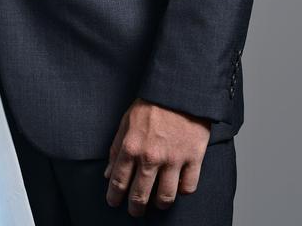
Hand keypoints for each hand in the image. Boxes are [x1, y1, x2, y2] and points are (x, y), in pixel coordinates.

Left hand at [105, 99, 210, 216]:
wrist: (179, 91)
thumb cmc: (151, 104)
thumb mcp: (126, 122)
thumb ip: (116, 148)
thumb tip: (108, 173)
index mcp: (131, 146)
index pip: (119, 181)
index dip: (114, 196)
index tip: (113, 203)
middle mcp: (151, 157)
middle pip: (140, 195)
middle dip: (135, 208)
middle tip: (135, 211)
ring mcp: (173, 159)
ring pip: (166, 197)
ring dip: (160, 204)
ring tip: (157, 203)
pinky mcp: (193, 158)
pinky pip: (188, 187)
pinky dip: (183, 191)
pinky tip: (178, 188)